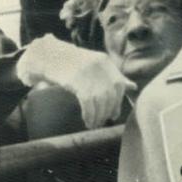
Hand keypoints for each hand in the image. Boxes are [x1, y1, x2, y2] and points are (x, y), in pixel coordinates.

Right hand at [16, 35, 134, 128]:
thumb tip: (133, 86)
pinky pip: (88, 103)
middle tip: (102, 121)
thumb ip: (113, 76)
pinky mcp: (77, 81)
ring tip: (94, 124)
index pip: (119, 84)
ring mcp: (88, 73)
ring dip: (98, 116)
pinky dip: (89, 115)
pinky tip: (88, 121)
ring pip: (100, 101)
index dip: (118, 101)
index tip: (114, 113)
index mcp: (104, 61)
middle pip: (110, 94)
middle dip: (108, 111)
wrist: (47, 57)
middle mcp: (99, 66)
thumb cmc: (72, 64)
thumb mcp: (94, 66)